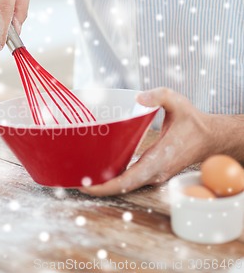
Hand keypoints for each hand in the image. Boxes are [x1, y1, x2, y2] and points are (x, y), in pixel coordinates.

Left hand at [79, 88, 217, 195]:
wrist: (210, 138)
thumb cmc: (193, 122)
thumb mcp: (178, 103)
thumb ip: (159, 96)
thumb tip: (139, 97)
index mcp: (159, 160)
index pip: (128, 180)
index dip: (106, 186)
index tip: (87, 186)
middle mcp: (155, 173)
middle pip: (122, 187)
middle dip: (98, 188)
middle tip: (74, 182)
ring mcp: (154, 175)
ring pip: (126, 185)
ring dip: (104, 185)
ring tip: (80, 178)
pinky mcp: (152, 173)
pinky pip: (130, 180)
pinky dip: (113, 180)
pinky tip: (98, 174)